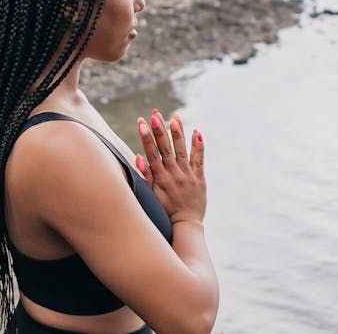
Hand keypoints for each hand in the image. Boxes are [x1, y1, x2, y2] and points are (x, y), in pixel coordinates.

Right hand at [134, 108, 206, 224]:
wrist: (186, 224)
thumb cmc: (165, 210)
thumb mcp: (151, 195)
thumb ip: (146, 175)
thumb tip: (138, 157)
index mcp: (160, 178)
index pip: (152, 153)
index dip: (146, 137)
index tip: (141, 122)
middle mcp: (174, 175)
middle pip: (165, 149)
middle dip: (160, 130)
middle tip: (155, 114)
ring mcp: (187, 175)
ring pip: (182, 151)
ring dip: (178, 133)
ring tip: (175, 117)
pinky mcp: (199, 177)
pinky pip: (199, 159)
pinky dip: (198, 146)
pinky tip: (197, 132)